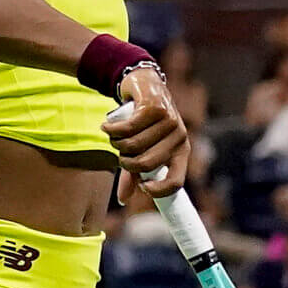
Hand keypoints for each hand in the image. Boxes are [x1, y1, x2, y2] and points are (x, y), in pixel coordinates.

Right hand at [104, 65, 190, 208]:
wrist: (145, 86)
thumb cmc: (144, 125)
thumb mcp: (141, 150)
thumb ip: (134, 175)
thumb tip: (124, 200)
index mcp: (181, 152)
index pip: (176, 182)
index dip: (158, 190)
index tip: (142, 187)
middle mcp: (179, 138)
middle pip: (146, 164)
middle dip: (125, 161)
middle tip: (119, 152)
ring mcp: (170, 121)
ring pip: (133, 145)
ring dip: (116, 142)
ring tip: (114, 135)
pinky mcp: (155, 107)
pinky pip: (127, 129)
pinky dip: (112, 129)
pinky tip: (106, 126)